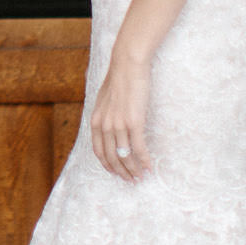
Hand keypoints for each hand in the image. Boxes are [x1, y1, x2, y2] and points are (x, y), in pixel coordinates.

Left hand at [87, 48, 152, 181]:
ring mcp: (118, 125)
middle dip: (121, 172)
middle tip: (131, 180)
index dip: (108, 165)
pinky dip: (144, 160)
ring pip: (125, 156)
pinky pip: (138, 148)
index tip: (116, 173)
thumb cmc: (119, 79)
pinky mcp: (134, 122)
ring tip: (140, 177)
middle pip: (112, 157)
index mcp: (96, 121)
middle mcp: (104, 125)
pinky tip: (149, 167)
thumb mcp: (104, 99)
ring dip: (133, 170)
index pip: (99, 151)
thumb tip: (108, 125)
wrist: (127, 64)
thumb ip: (104, 115)